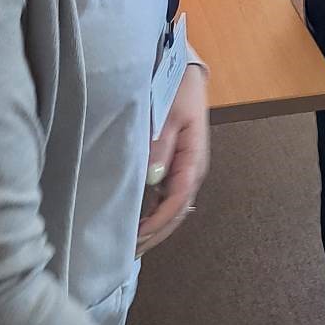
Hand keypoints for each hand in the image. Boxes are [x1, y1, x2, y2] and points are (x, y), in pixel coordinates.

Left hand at [137, 64, 209, 255]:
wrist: (180, 71)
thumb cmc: (175, 90)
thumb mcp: (168, 115)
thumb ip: (160, 147)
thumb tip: (153, 180)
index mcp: (194, 160)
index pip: (178, 201)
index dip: (158, 222)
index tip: (137, 236)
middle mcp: (192, 170)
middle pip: (177, 212)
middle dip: (156, 234)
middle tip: (130, 253)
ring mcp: (185, 169)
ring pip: (173, 208)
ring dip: (156, 228)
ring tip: (133, 245)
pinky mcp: (175, 166)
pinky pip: (167, 198)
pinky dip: (155, 214)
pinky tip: (140, 223)